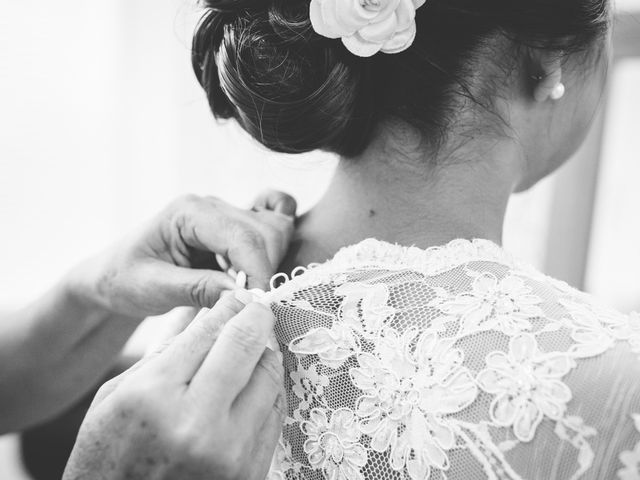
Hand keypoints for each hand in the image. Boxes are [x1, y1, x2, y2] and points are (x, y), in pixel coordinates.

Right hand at [63, 294, 285, 479]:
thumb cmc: (108, 455)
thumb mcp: (116, 395)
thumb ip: (164, 348)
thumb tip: (202, 307)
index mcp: (154, 395)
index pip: (210, 329)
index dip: (230, 304)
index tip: (237, 295)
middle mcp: (197, 423)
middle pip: (247, 345)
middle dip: (256, 317)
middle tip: (256, 308)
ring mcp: (229, 452)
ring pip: (269, 376)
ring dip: (263, 354)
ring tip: (251, 349)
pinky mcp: (249, 472)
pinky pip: (275, 412)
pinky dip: (267, 389)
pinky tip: (253, 383)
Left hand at [69, 191, 296, 317]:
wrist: (112, 276)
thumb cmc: (123, 280)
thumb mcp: (153, 288)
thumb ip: (198, 289)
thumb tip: (245, 296)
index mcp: (189, 212)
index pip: (242, 236)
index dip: (258, 271)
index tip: (259, 305)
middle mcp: (212, 206)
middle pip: (266, 231)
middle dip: (265, 270)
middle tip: (246, 304)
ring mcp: (226, 214)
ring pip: (275, 230)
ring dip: (269, 263)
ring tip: (243, 291)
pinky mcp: (234, 228)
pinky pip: (273, 221)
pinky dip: (276, 242)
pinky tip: (259, 268)